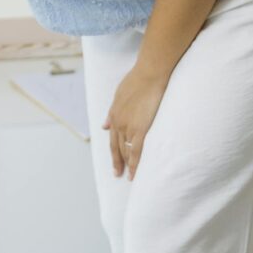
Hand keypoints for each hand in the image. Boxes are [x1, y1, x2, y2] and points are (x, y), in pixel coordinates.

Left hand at [102, 65, 168, 180]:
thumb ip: (111, 112)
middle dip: (117, 161)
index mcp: (113, 114)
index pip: (112, 137)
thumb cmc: (136, 81)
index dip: (113, 150)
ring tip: (128, 177)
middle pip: (116, 147)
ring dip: (126, 165)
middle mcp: (118, 123)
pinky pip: (136, 151)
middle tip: (117, 174)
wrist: (148, 75)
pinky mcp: (140, 129)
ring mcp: (128, 127)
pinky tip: (135, 173)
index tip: (114, 161)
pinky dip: (135, 164)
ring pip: (126, 151)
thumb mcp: (118, 95)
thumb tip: (104, 126)